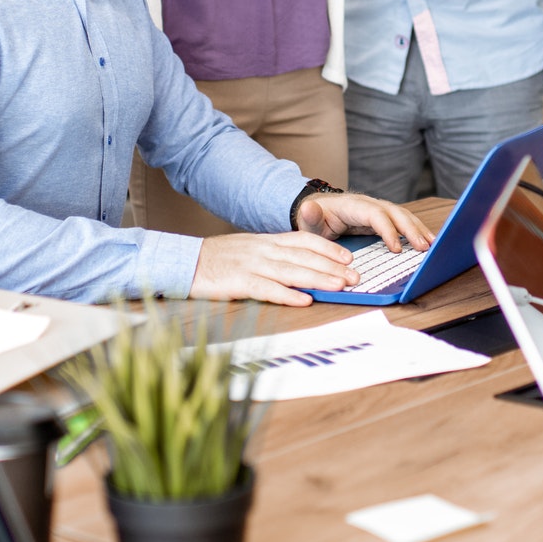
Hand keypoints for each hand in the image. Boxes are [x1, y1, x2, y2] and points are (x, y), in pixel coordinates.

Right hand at [190, 231, 369, 304]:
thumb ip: (275, 255)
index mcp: (267, 241)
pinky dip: (286, 295)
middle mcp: (263, 250)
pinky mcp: (238, 282)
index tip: (349, 257)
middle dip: (332, 267)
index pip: (304, 240)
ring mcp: (251, 265)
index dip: (328, 248)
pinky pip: (266, 289)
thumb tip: (302, 266)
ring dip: (318, 279)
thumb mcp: (251, 249)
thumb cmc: (220, 259)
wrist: (187, 261)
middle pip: (304, 257)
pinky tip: (303, 301)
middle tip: (355, 277)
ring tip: (339, 286)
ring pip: (291, 271)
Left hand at [295, 193, 433, 252]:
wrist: (317, 212)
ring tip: (433, 245)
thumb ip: (309, 216)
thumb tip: (308, 208)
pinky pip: (402, 222)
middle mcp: (369, 204)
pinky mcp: (383, 218)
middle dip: (411, 229)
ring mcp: (378, 210)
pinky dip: (416, 230)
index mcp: (353, 206)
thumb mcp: (308, 220)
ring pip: (403, 216)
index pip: (375, 215)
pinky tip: (427, 241)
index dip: (388, 230)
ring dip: (419, 229)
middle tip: (424, 247)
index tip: (396, 249)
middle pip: (395, 213)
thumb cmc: (314, 219)